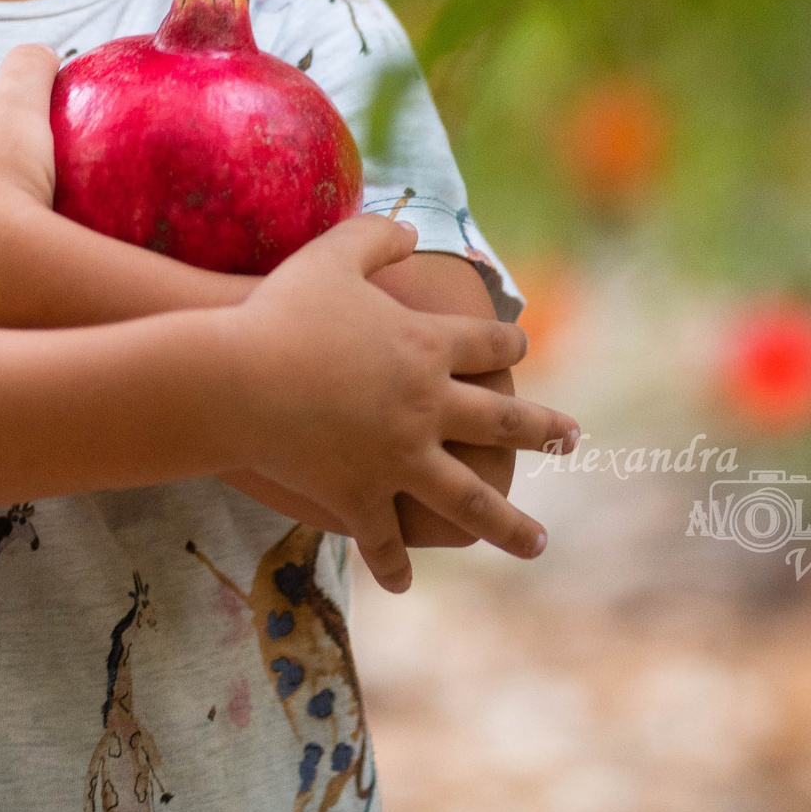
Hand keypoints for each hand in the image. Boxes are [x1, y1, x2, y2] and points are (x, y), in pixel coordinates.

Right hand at [225, 214, 579, 593]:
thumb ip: (377, 235)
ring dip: (508, 526)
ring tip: (538, 544)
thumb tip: (410, 228)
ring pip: (469, 500)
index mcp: (427, 348)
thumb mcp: (334, 255)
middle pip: (503, 425)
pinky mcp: (359, 495)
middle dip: (543, 433)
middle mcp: (427, 407)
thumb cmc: (283, 310)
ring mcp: (398, 458)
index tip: (521, 352)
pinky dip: (394, 563)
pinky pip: (384, 538)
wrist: (237, 379)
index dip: (509, 348)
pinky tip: (405, 583)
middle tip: (573, 440)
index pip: (489, 348)